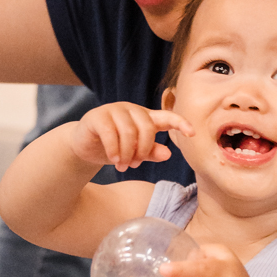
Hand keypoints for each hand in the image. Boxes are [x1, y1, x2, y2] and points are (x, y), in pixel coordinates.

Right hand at [70, 103, 192, 170]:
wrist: (84, 146)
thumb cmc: (113, 148)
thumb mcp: (134, 153)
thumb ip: (151, 153)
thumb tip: (168, 154)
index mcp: (145, 118)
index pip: (167, 117)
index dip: (180, 123)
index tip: (192, 133)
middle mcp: (131, 110)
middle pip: (147, 128)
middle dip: (143, 150)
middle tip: (134, 165)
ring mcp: (114, 111)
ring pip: (129, 132)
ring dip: (127, 154)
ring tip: (122, 166)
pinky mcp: (98, 116)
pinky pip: (111, 133)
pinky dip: (114, 149)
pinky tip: (114, 160)